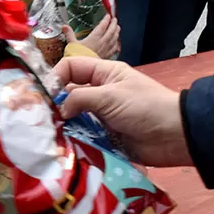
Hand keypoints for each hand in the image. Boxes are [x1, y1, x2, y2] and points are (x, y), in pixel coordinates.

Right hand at [53, 57, 191, 167]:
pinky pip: (82, 136)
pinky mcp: (103, 137)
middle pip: (68, 94)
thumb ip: (80, 98)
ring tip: (47, 134)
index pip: (71, 67)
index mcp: (103, 74)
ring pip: (73, 117)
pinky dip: (72, 140)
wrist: (174, 137)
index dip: (56, 77)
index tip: (44, 95)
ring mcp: (100, 116)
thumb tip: (58, 110)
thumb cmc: (145, 107)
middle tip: (39, 118)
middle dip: (54, 104)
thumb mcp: (111, 95)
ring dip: (62, 124)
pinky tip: (61, 145)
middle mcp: (99, 93)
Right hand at [64, 15, 119, 58]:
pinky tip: (116, 43)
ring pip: (114, 39)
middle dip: (113, 24)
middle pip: (111, 31)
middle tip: (115, 19)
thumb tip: (64, 26)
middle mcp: (102, 43)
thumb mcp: (71, 44)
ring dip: (116, 33)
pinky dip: (116, 44)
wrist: (83, 68)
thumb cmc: (77, 56)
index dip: (105, 20)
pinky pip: (113, 49)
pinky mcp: (106, 56)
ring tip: (118, 28)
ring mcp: (105, 50)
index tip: (108, 16)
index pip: (102, 26)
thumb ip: (69, 34)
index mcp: (94, 38)